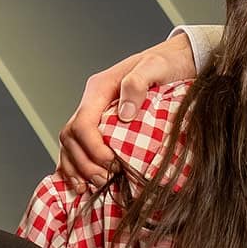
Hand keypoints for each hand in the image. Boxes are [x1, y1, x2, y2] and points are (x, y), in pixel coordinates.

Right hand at [56, 33, 198, 185]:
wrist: (176, 60)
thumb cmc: (166, 63)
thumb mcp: (155, 67)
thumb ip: (137, 84)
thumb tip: (124, 114)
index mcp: (100, 88)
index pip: (83, 123)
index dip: (92, 148)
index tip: (111, 163)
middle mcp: (93, 102)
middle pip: (70, 137)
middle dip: (84, 163)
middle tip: (105, 180)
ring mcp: (95, 115)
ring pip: (70, 145)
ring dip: (77, 169)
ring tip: (93, 186)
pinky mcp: (101, 126)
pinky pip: (79, 148)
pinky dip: (77, 167)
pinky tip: (83, 183)